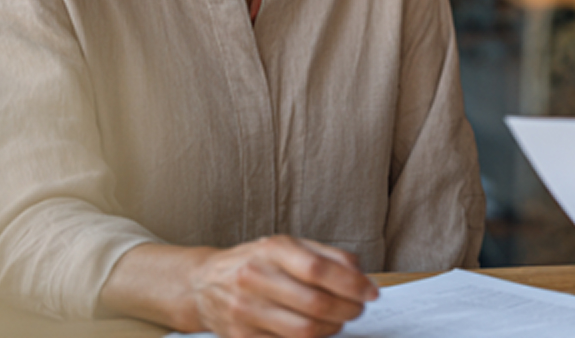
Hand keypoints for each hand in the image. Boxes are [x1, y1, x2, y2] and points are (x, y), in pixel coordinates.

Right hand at [185, 236, 378, 337]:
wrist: (203, 283)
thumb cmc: (257, 261)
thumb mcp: (288, 245)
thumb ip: (327, 255)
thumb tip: (360, 274)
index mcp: (273, 250)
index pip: (319, 270)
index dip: (352, 284)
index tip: (371, 292)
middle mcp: (256, 279)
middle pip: (315, 304)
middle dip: (347, 310)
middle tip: (359, 309)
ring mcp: (246, 311)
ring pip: (303, 330)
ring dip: (332, 328)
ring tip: (340, 320)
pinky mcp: (241, 337)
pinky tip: (318, 330)